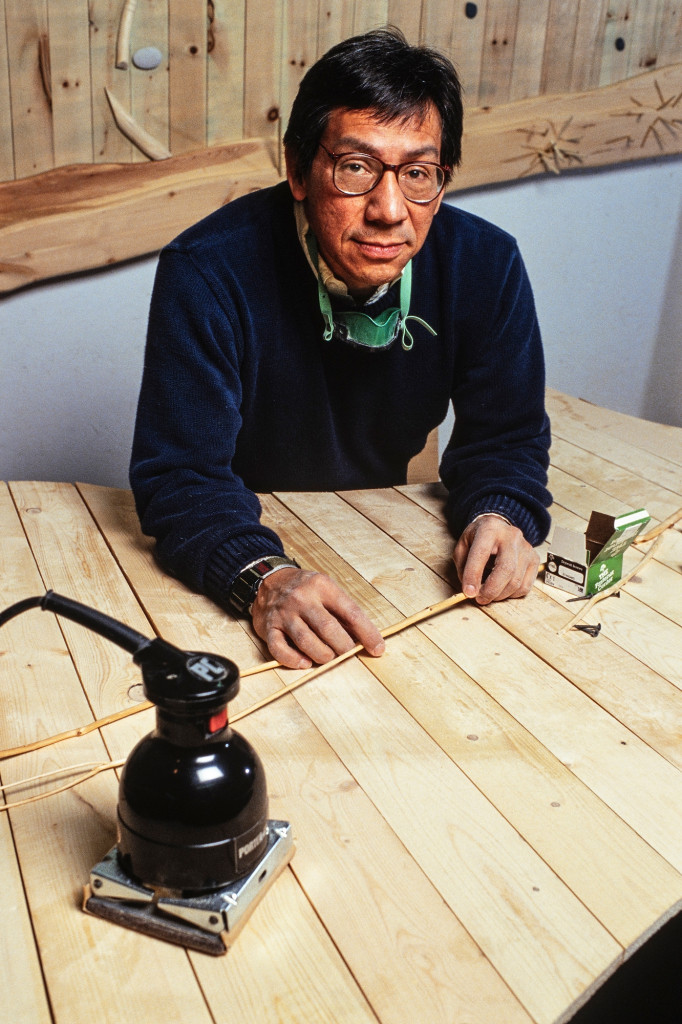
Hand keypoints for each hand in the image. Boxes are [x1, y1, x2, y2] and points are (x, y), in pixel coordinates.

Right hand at [250, 567, 385, 668]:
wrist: (268, 580)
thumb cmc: (305, 589)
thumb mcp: (326, 590)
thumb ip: (342, 612)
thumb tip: (364, 638)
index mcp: (322, 586)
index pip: (350, 612)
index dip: (367, 633)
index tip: (377, 648)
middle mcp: (302, 598)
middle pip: (328, 628)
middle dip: (343, 647)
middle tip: (348, 653)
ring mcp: (284, 613)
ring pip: (305, 640)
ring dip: (322, 655)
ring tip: (329, 657)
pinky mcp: (268, 627)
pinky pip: (279, 649)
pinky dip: (293, 660)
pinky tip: (304, 662)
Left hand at [453, 515, 539, 604]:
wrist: (499, 527)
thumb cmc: (479, 538)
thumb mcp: (463, 545)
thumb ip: (463, 566)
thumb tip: (471, 590)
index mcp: (490, 530)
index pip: (481, 554)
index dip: (473, 576)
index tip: (469, 592)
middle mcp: (511, 537)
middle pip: (506, 569)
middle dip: (491, 590)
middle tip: (480, 598)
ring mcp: (526, 548)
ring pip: (516, 581)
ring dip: (500, 595)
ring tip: (489, 594)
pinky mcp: (534, 559)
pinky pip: (525, 585)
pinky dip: (512, 594)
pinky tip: (502, 590)